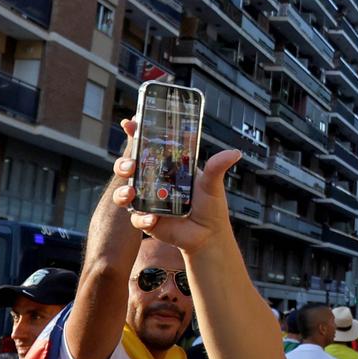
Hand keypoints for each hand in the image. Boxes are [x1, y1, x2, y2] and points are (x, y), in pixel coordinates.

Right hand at [112, 119, 241, 252]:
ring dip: (123, 191)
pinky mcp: (147, 221)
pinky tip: (153, 220)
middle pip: (129, 167)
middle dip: (124, 163)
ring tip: (131, 192)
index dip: (137, 134)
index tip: (130, 123)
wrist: (208, 235)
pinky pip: (137, 218)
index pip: (148, 147)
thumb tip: (234, 153)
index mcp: (167, 168)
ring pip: (124, 192)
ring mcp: (148, 201)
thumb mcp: (212, 184)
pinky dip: (143, 219)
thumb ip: (217, 168)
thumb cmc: (210, 206)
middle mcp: (154, 183)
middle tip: (131, 164)